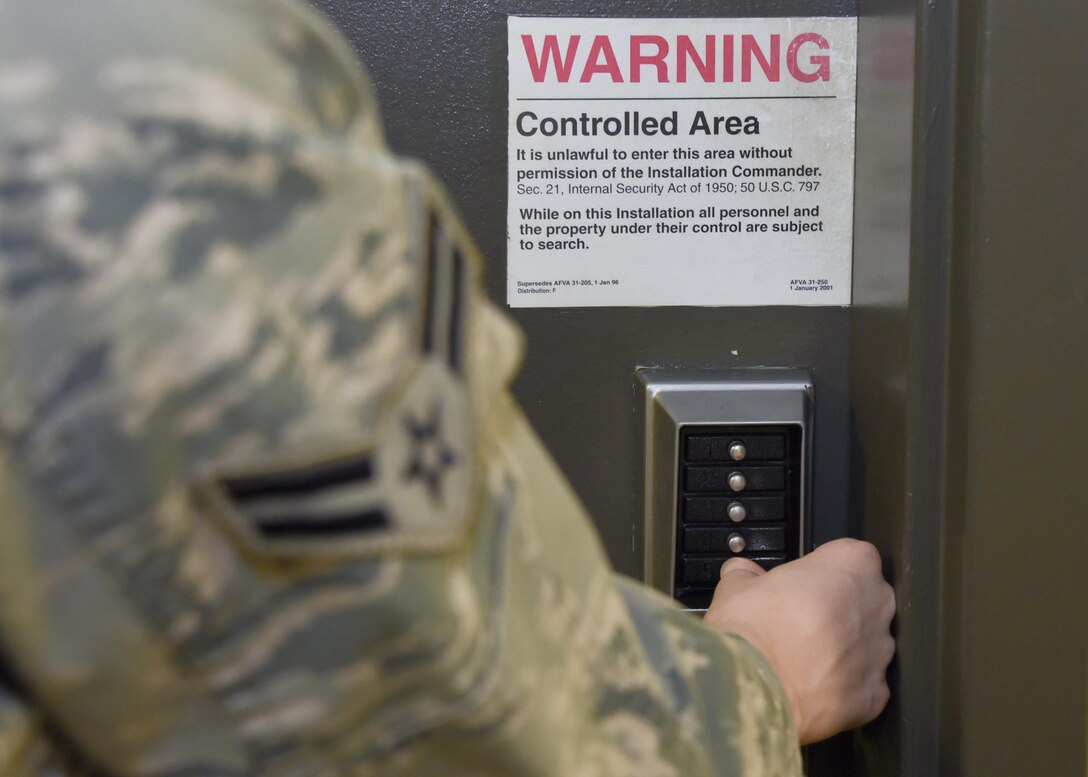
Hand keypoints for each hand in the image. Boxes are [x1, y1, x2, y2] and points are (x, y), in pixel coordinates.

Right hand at [703, 538, 895, 743]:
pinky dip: (843, 686)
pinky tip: (811, 686)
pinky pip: (864, 684)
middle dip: (838, 608)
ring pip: (866, 643)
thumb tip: (742, 574)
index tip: (802, 583)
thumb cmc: (752, 632)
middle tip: (799, 619)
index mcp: (850, 565)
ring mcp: (880, 652)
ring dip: (842, 648)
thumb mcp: (735, 587)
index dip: (824, 570)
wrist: (755, 692)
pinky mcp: (875, 695)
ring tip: (802, 658)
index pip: (850, 556)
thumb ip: (746, 574)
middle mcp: (876, 605)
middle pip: (864, 599)